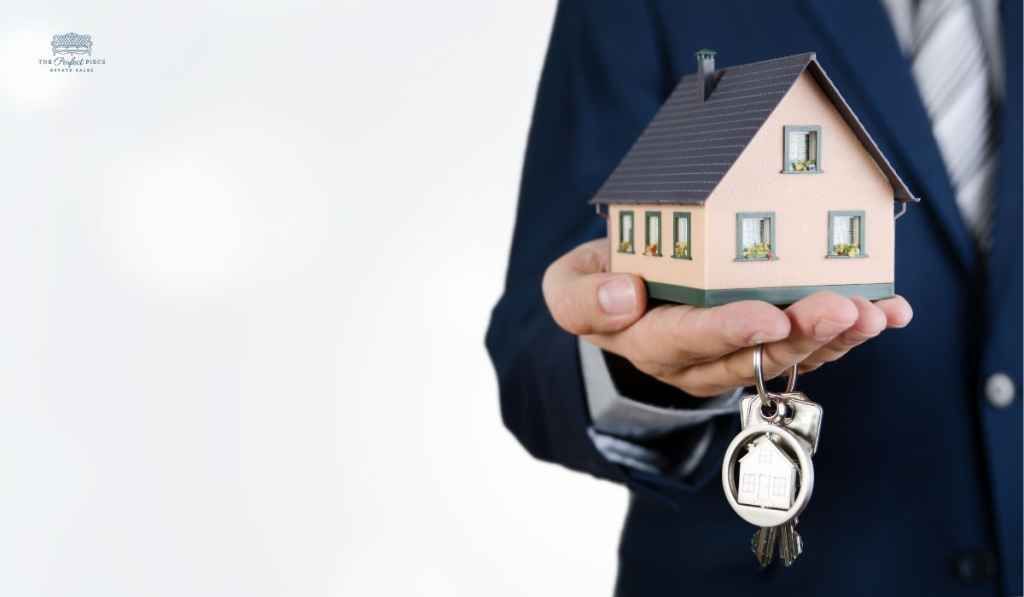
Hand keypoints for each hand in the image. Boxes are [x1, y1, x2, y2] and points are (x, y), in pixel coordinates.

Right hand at [542, 239, 912, 396]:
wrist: (624, 300)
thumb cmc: (601, 282)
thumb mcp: (567, 285)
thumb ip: (580, 297)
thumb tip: (623, 297)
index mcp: (645, 339)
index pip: (683, 339)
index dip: (726, 330)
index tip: (765, 315)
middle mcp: (694, 361)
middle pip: (750, 355)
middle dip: (799, 333)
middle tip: (841, 307)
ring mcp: (733, 359)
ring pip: (788, 357)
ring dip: (835, 337)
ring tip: (874, 311)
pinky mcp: (764, 350)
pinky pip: (809, 347)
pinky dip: (850, 333)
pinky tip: (889, 312)